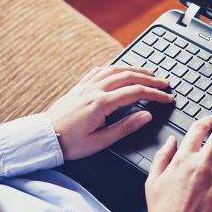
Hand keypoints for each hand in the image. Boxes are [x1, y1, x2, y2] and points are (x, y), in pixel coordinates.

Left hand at [46, 66, 173, 159]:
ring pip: (115, 70)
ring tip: (148, 72)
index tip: (167, 98)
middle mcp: (94, 89)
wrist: (44, 138)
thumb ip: (125, 127)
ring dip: (134, 69)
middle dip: (149, 78)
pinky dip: (114, 67)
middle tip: (164, 83)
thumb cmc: (70, 143)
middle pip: (128, 76)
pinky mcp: (79, 86)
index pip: (136, 92)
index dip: (155, 94)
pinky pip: (99, 70)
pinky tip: (119, 70)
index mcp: (101, 103)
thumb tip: (146, 116)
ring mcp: (86, 85)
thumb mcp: (100, 141)